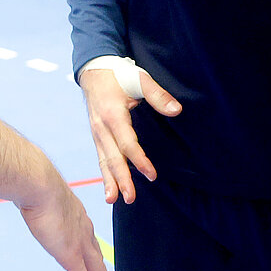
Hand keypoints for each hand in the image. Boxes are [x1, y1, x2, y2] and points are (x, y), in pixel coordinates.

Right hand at [16, 165, 110, 270]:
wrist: (40, 186)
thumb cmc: (36, 183)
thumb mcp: (41, 192)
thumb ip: (39, 199)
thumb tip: (26, 194)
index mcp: (78, 216)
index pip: (89, 239)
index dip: (92, 254)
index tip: (94, 262)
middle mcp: (85, 231)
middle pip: (97, 259)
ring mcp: (80, 245)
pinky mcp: (72, 256)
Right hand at [77, 63, 180, 203]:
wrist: (93, 70)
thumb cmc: (119, 74)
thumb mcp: (139, 79)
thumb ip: (158, 95)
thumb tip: (177, 110)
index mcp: (112, 114)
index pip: (127, 142)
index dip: (139, 160)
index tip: (151, 175)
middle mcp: (101, 127)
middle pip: (112, 157)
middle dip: (121, 179)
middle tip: (130, 198)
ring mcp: (96, 132)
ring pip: (103, 160)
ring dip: (109, 181)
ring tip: (113, 200)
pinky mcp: (96, 135)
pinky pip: (101, 157)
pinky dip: (105, 174)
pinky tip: (110, 189)